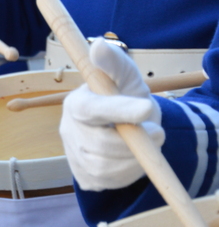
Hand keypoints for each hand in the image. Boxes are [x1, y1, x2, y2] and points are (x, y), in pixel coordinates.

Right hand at [60, 39, 163, 190]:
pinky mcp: (84, 176)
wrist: (127, 129)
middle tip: (157, 133)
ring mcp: (74, 155)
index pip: (94, 109)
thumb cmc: (125, 99)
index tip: (148, 107)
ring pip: (108, 167)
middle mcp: (68, 130)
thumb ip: (115, 63)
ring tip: (144, 143)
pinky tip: (131, 158)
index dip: (120, 110)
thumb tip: (99, 44)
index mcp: (76, 104)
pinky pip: (110, 182)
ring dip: (135, 159)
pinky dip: (129, 172)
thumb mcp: (126, 78)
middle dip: (136, 143)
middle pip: (103, 145)